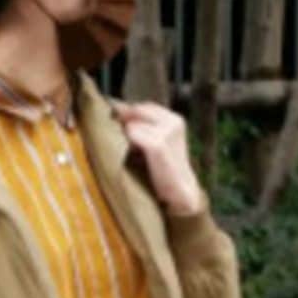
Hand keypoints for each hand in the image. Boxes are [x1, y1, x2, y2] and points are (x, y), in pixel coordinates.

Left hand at [109, 99, 203, 214]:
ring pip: (133, 123)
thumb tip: (119, 113)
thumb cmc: (164, 170)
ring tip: (135, 151)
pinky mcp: (158, 145)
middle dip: (127, 121)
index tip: (118, 120)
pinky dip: (130, 143)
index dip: (130, 112)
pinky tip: (136, 154)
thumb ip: (144, 128)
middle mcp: (173, 122)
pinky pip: (133, 134)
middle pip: (138, 110)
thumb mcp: (157, 143)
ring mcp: (167, 132)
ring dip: (128, 136)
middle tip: (122, 136)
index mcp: (175, 119)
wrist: (180, 191)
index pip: (145, 106)